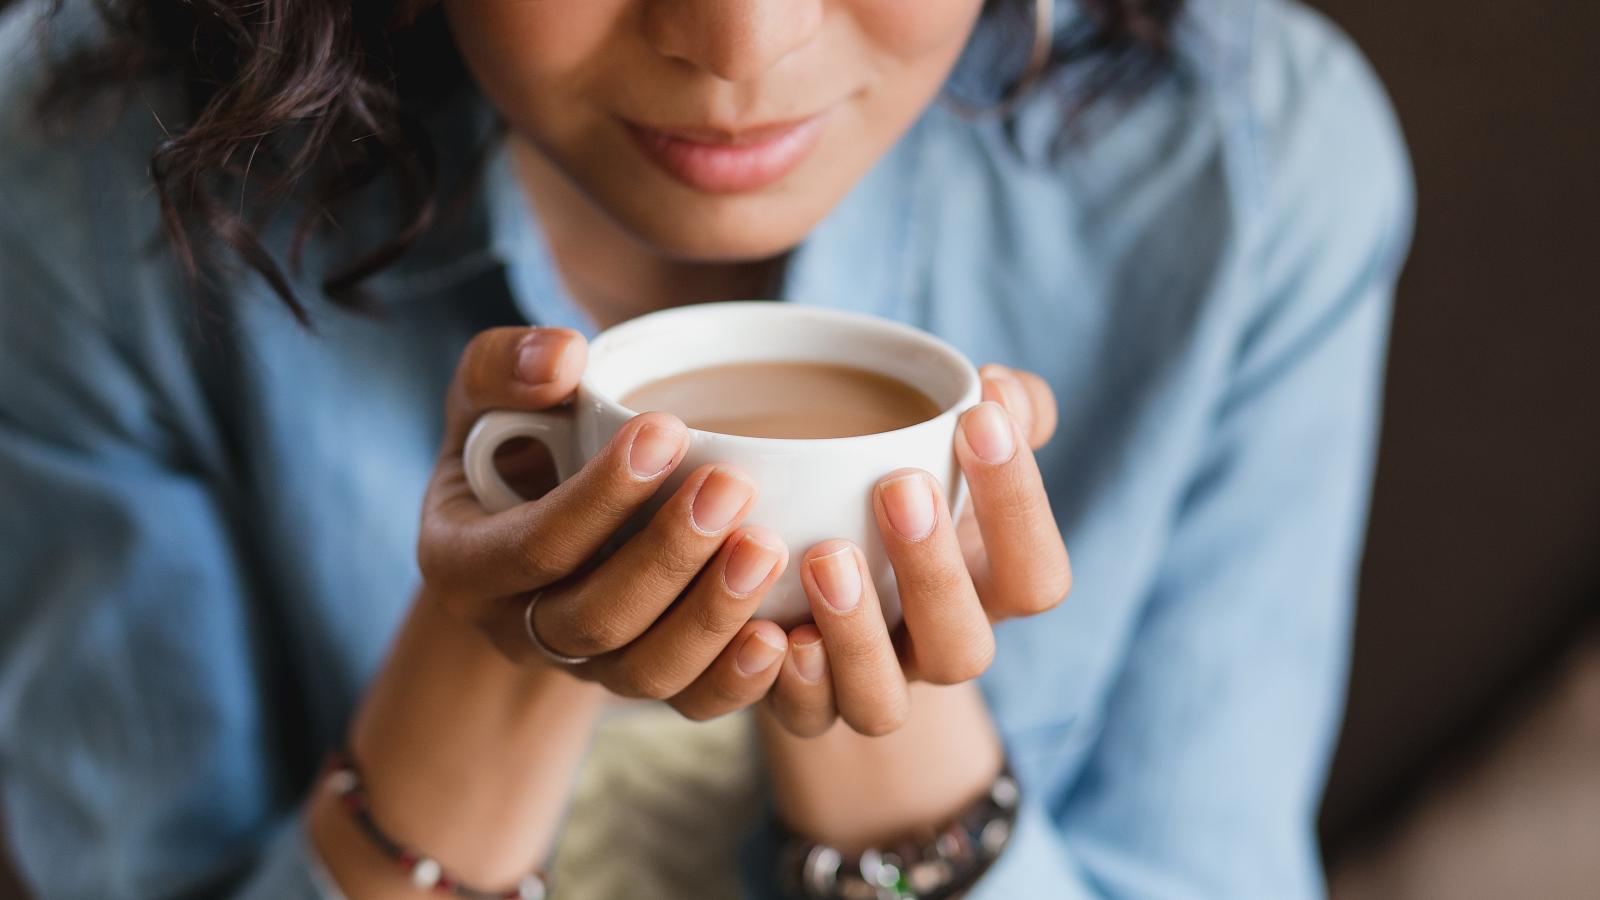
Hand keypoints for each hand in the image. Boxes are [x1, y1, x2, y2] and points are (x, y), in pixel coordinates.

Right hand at [418, 326, 791, 718]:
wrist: (530, 520)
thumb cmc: (514, 442)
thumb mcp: (484, 394)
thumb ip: (504, 366)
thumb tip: (562, 358)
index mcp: (464, 561)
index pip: (533, 546)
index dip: (600, 495)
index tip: (667, 429)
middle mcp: (517, 629)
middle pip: (594, 618)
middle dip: (668, 556)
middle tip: (732, 489)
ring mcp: (582, 667)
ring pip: (644, 672)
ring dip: (711, 616)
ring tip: (768, 548)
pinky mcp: (640, 682)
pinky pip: (689, 704)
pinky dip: (738, 680)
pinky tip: (784, 636)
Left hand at [764, 364, 1069, 735]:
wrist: (819, 562)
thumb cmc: (905, 488)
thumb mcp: (956, 449)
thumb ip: (1002, 412)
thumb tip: (999, 383)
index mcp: (990, 592)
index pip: (1037, 575)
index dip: (1018, 505)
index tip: (978, 418)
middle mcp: (937, 651)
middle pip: (964, 649)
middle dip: (934, 572)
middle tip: (898, 487)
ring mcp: (872, 686)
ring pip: (881, 702)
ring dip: (857, 634)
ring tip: (827, 557)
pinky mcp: (804, 705)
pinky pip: (803, 720)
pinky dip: (792, 683)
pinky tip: (777, 630)